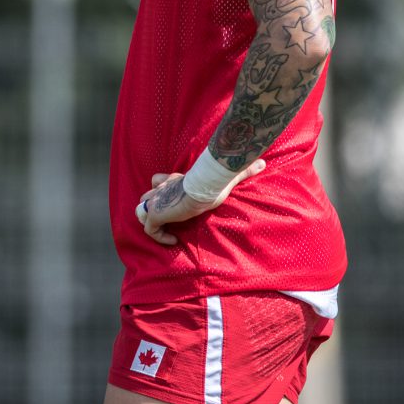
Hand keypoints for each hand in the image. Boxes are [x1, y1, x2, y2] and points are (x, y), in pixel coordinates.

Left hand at [134, 160, 265, 244]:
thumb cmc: (214, 179)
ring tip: (167, 231)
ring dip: (151, 221)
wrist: (205, 184)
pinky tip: (173, 241)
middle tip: (167, 219)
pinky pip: (150, 229)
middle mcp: (163, 189)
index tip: (175, 205)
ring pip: (142, 211)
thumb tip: (262, 163)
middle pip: (146, 195)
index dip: (161, 189)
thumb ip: (244, 171)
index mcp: (175, 179)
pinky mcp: (157, 215)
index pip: (159, 180)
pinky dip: (158, 236)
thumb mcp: (228, 176)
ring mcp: (158, 202)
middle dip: (152, 207)